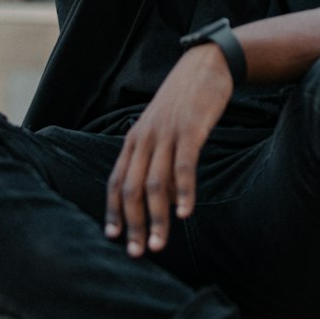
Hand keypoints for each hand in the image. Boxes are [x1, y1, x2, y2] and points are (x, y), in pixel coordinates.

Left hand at [104, 46, 233, 257]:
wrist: (206, 65)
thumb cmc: (185, 101)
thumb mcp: (162, 128)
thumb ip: (157, 159)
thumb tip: (162, 199)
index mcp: (134, 140)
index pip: (116, 181)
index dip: (113, 211)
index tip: (113, 238)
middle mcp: (144, 139)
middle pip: (131, 189)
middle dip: (132, 224)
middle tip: (137, 252)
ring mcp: (165, 134)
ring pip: (154, 184)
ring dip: (156, 218)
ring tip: (160, 244)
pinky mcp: (189, 130)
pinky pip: (183, 167)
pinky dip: (183, 192)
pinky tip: (186, 213)